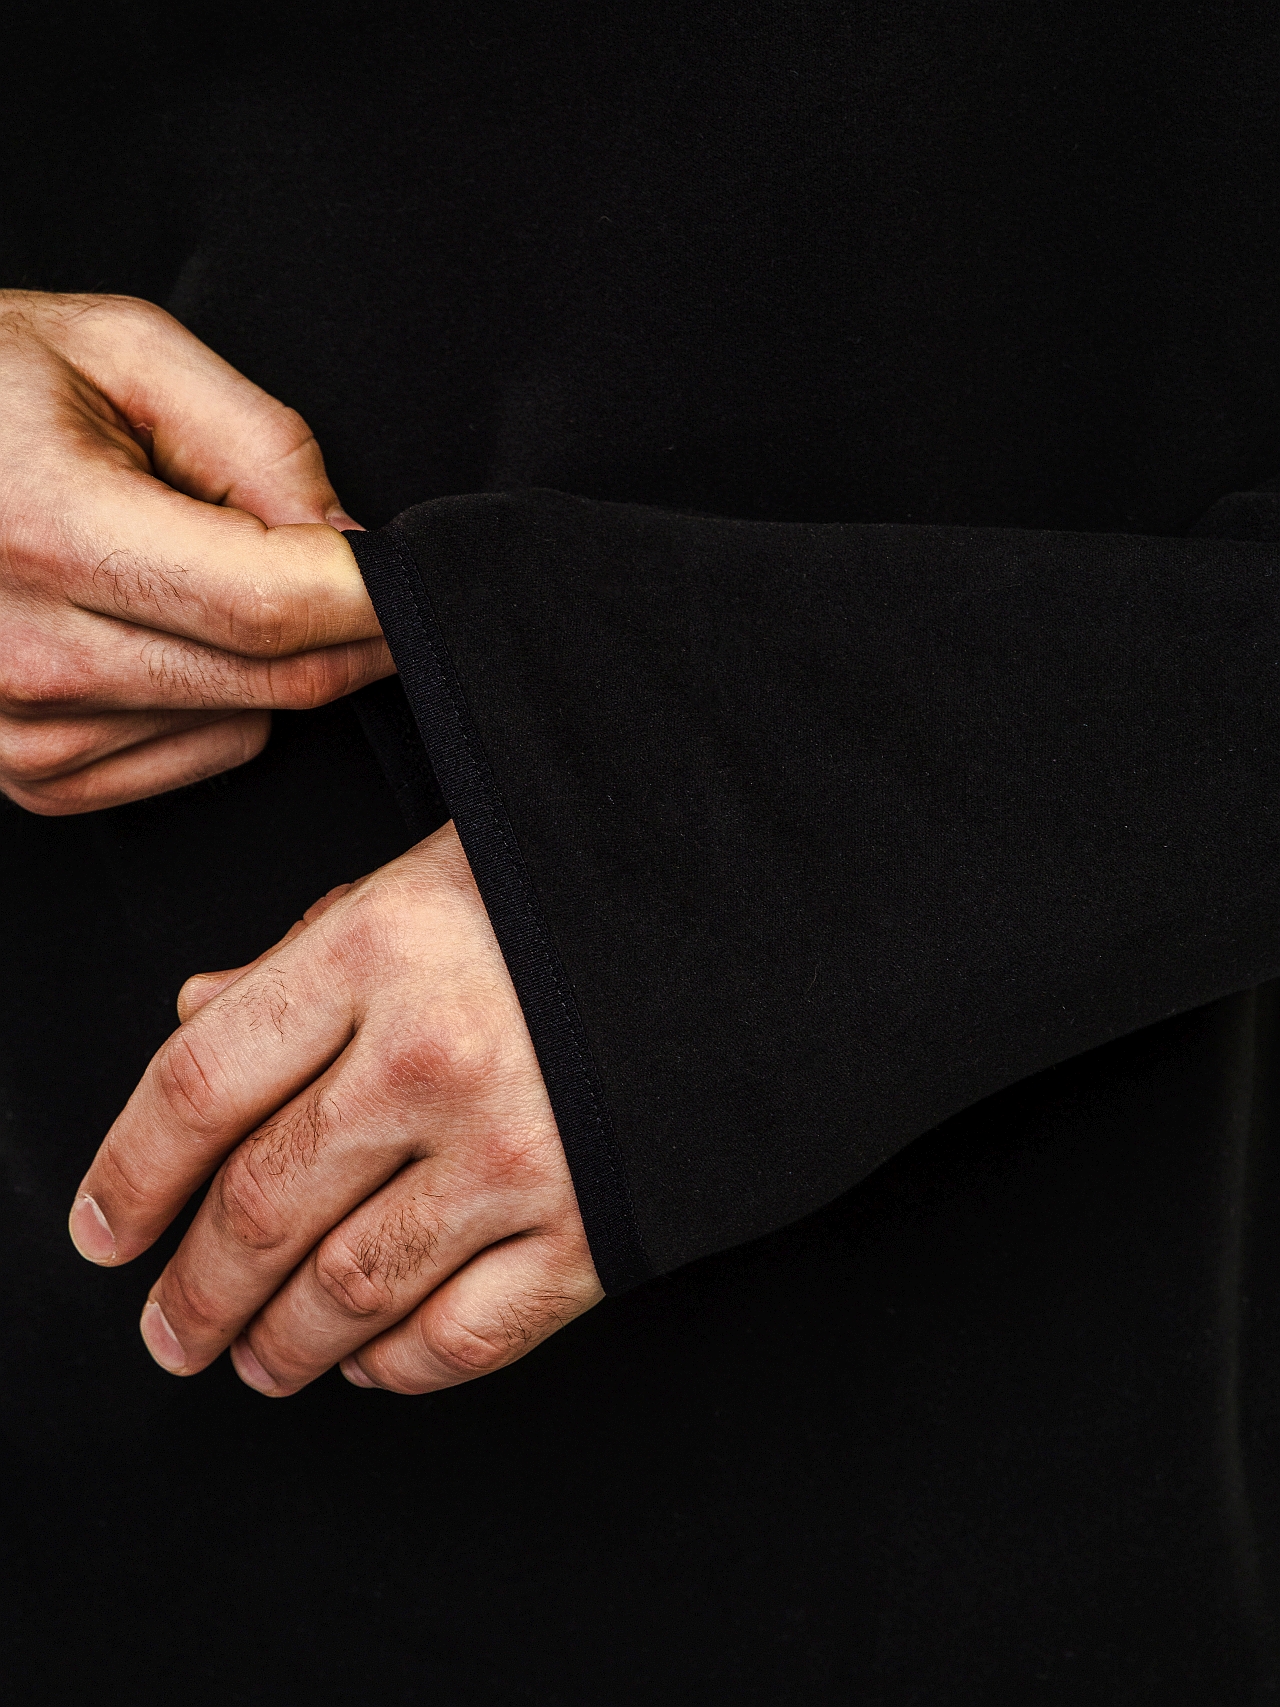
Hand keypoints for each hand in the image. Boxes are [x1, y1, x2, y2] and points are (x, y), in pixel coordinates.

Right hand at [0, 290, 391, 813]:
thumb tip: (354, 543)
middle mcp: (28, 650)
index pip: (270, 606)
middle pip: (273, 681)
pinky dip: (211, 702)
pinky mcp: (32, 774)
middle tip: (358, 577)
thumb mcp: (123, 350)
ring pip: (245, 724)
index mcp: (51, 527)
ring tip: (181, 570)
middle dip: (351, 634)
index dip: (374, 601)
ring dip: (264, 660)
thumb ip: (258, 443)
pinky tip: (151, 629)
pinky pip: (194, 755)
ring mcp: (23, 727)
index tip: (423, 581)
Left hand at [68, 822, 603, 1394]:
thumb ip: (298, 953)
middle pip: (260, 1206)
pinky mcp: (595, 1226)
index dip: (130, 1174)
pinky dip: (402, 1368)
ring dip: (280, 1346)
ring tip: (253, 1361)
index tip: (102, 1234)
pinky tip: (371, 1363)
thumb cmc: (570, 896)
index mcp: (377, 950)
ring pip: (348, 1290)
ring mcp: (518, 1151)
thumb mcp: (419, 879)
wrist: (743, 928)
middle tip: (169, 1329)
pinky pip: (467, 1334)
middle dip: (194, 1291)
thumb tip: (192, 1017)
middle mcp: (435, 1056)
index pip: (199, 1086)